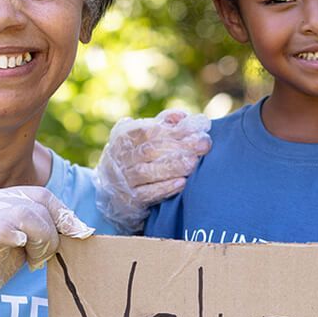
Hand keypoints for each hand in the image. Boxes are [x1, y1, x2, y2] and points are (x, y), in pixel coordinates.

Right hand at [0, 187, 93, 316]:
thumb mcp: (25, 240)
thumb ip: (45, 228)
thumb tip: (81, 228)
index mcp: (5, 197)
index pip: (43, 195)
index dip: (63, 215)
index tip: (77, 234)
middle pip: (38, 203)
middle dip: (51, 232)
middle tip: (42, 256)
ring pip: (25, 214)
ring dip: (40, 240)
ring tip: (33, 260)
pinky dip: (11, 234)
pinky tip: (19, 244)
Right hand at [96, 111, 212, 233]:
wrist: (113, 190)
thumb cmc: (137, 156)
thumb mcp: (144, 136)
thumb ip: (163, 123)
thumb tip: (183, 117)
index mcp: (124, 137)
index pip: (149, 131)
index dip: (174, 130)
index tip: (199, 129)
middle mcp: (120, 157)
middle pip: (150, 150)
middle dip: (179, 147)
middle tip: (203, 145)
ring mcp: (123, 179)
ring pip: (146, 172)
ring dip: (172, 167)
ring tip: (193, 163)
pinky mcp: (129, 199)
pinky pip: (146, 194)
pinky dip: (164, 188)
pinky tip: (182, 183)